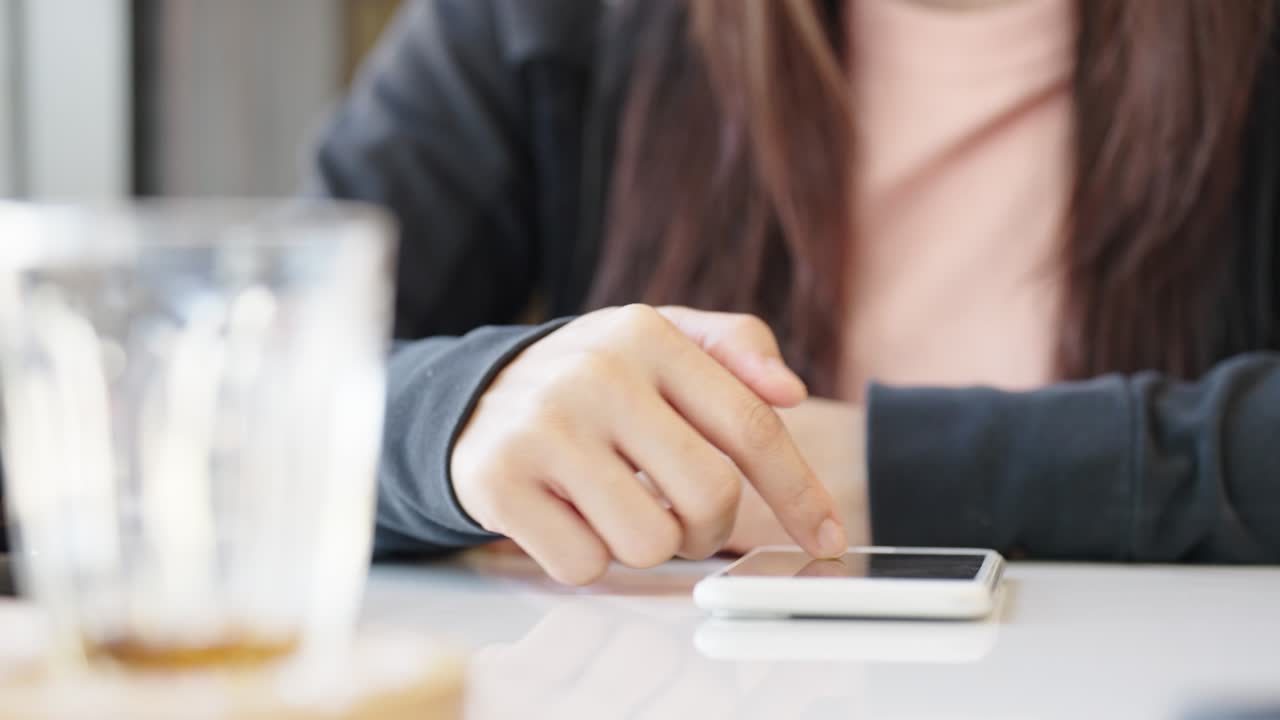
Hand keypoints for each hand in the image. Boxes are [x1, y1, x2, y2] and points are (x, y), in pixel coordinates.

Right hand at [451, 305, 847, 584]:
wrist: (476, 395)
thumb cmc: (593, 378)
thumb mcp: (661, 339)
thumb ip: (735, 348)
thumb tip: (789, 391)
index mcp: (647, 335)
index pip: (751, 426)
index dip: (799, 492)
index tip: (826, 537)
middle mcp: (596, 375)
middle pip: (710, 497)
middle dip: (709, 526)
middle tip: (680, 512)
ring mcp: (543, 429)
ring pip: (650, 543)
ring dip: (644, 542)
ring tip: (614, 503)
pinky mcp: (499, 482)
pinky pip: (584, 565)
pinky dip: (585, 555)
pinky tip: (566, 512)